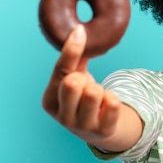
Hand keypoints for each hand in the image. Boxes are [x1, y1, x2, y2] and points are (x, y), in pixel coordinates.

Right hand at [42, 25, 125, 146]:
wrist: (98, 129)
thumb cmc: (82, 98)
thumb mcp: (74, 80)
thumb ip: (74, 60)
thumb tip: (79, 32)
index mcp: (49, 101)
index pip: (60, 71)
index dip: (71, 50)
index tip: (80, 31)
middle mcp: (62, 117)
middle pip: (72, 83)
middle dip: (83, 78)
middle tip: (86, 84)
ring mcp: (82, 127)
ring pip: (93, 92)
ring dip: (99, 89)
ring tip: (97, 97)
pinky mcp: (102, 131)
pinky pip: (112, 102)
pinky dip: (112, 98)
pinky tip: (106, 106)